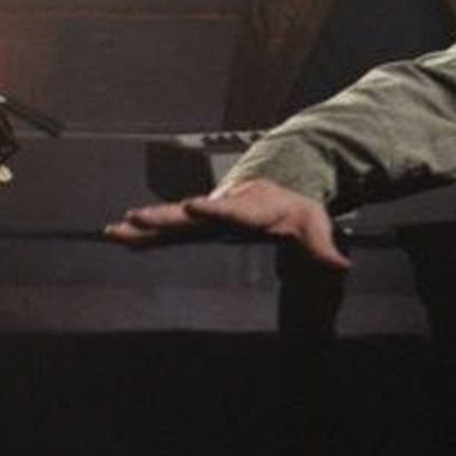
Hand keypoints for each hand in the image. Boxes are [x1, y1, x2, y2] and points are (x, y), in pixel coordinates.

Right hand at [104, 178, 349, 269]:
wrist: (280, 191)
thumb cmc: (296, 213)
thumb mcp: (315, 228)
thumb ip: (323, 249)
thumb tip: (341, 263)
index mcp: (250, 209)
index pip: (230, 210)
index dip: (212, 209)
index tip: (192, 205)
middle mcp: (222, 209)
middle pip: (189, 215)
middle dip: (163, 216)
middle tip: (135, 217)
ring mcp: (206, 216)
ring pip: (172, 222)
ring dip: (143, 226)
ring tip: (114, 229)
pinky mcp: (196, 224)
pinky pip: (168, 230)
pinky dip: (144, 233)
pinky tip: (118, 236)